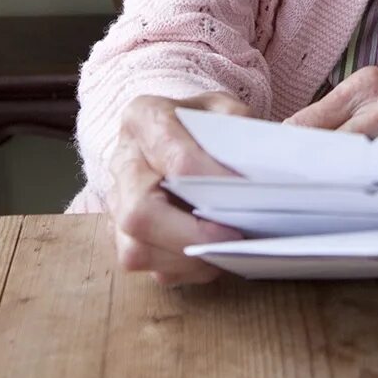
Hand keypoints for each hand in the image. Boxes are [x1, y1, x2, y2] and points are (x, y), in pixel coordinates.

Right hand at [109, 90, 249, 285]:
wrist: (176, 130)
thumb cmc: (202, 123)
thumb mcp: (224, 109)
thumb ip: (239, 129)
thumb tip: (261, 168)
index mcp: (144, 118)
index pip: (176, 156)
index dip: (212, 179)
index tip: (247, 193)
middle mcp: (122, 162)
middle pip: (140, 212)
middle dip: (190, 233)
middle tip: (232, 236)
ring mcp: (116, 202)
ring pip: (135, 248)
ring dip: (185, 258)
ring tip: (223, 251)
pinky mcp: (121, 233)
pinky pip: (144, 264)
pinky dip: (181, 269)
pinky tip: (209, 258)